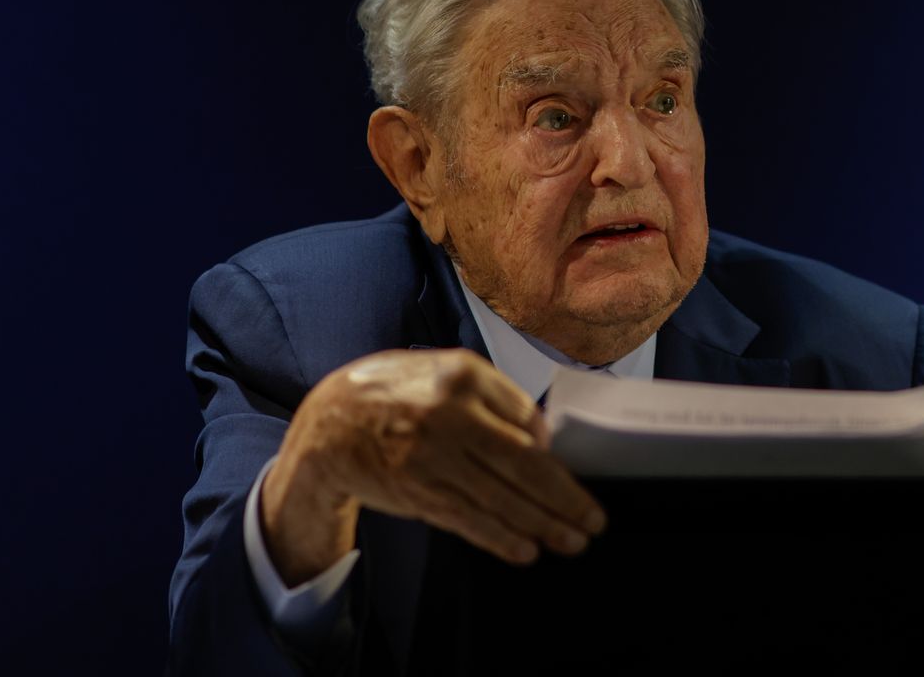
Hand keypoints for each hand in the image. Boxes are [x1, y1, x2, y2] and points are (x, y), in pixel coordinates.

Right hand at [260, 348, 605, 583]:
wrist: (330, 422)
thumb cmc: (402, 395)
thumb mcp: (447, 374)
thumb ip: (497, 399)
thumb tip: (543, 440)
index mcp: (464, 377)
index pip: (527, 420)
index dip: (555, 455)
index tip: (576, 480)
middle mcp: (449, 416)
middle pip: (522, 463)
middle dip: (564, 498)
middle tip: (593, 521)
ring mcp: (430, 456)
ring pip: (498, 497)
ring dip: (541, 524)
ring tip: (572, 541)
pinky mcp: (414, 490)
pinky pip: (466, 519)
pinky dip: (500, 537)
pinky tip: (526, 549)